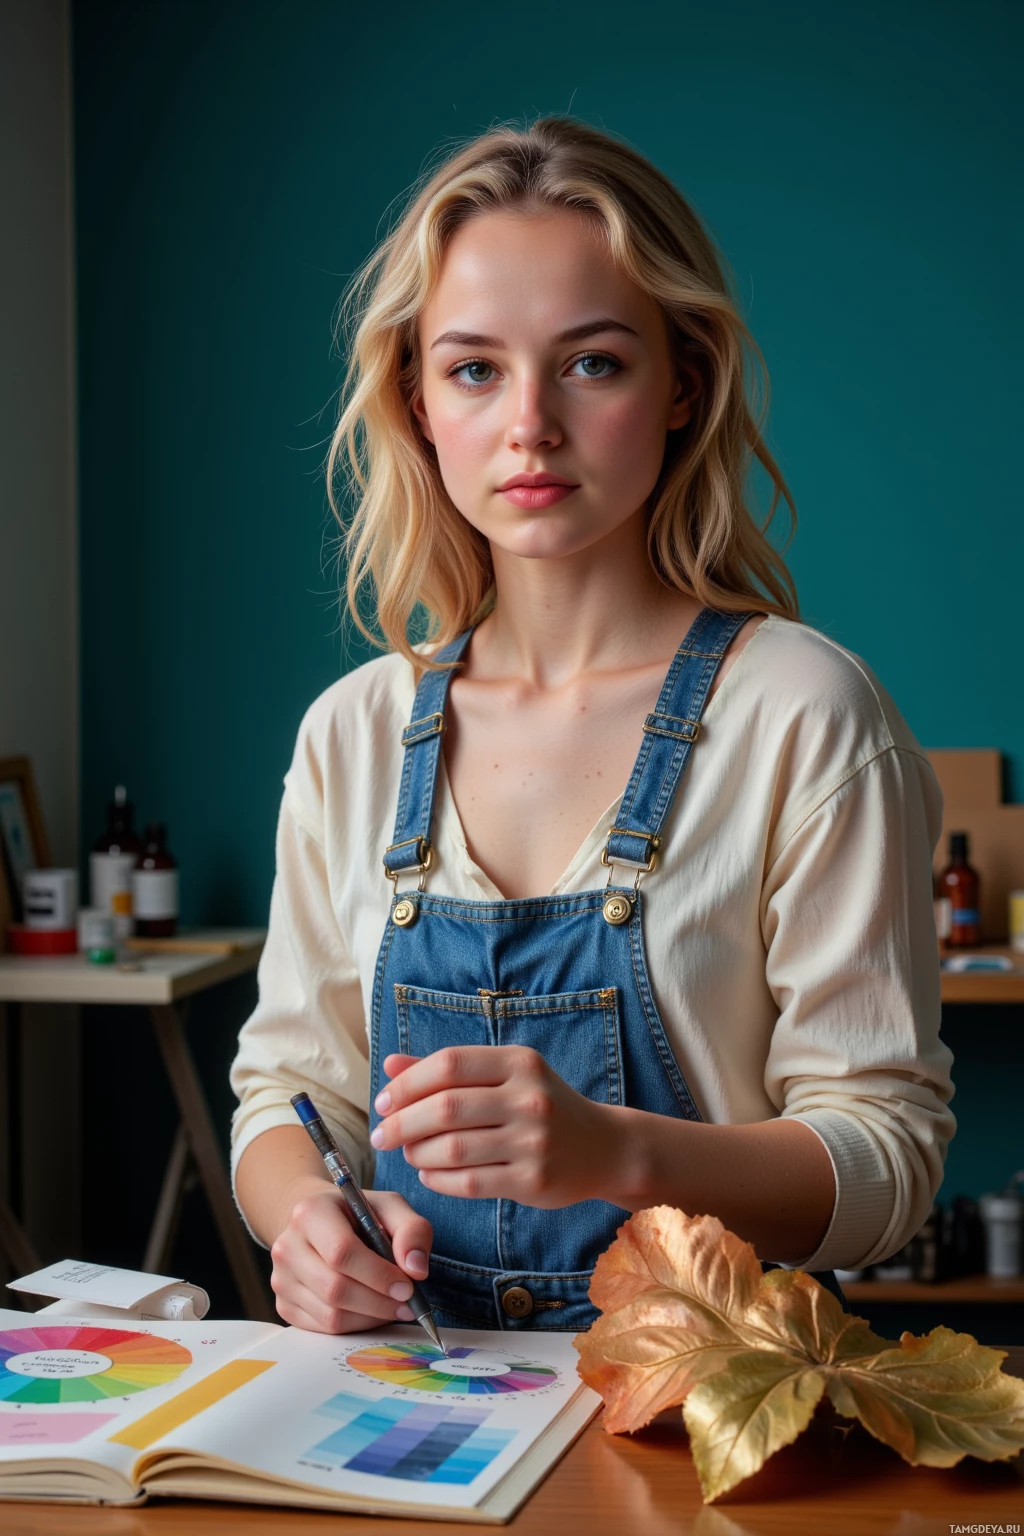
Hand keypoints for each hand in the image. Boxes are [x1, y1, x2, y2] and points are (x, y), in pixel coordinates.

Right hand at [269, 1179, 432, 1332]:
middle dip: (378, 1302)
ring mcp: (281, 1279)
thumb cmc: (357, 1214)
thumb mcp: (390, 1207)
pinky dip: (354, 1326)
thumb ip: (412, 1230)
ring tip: (392, 1306)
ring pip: (330, 1316)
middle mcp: (287, 1246)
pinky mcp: (284, 1305)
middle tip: (407, 1304)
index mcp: (310, 1213)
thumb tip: (416, 1269)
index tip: (407, 1286)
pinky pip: (323, 1330)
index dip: (378, 1275)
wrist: (317, 1223)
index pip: (341, 1252)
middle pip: (335, 1289)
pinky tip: (370, 1310)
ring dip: (370, 1317)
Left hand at [370, 1046, 616, 1207]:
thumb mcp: (505, 1076)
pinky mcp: (534, 1181)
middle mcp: (529, 1098)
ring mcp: (534, 1141)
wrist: (604, 1147)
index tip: (383, 1103)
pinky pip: (470, 1183)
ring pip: (453, 1148)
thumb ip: (447, 1070)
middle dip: (402, 1124)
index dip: (407, 1084)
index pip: (449, 1064)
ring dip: (417, 1154)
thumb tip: (390, 1065)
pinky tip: (429, 1174)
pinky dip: (438, 1180)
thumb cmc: (542, 1106)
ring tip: (408, 1154)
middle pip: (446, 1108)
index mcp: (519, 1063)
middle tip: (381, 1136)